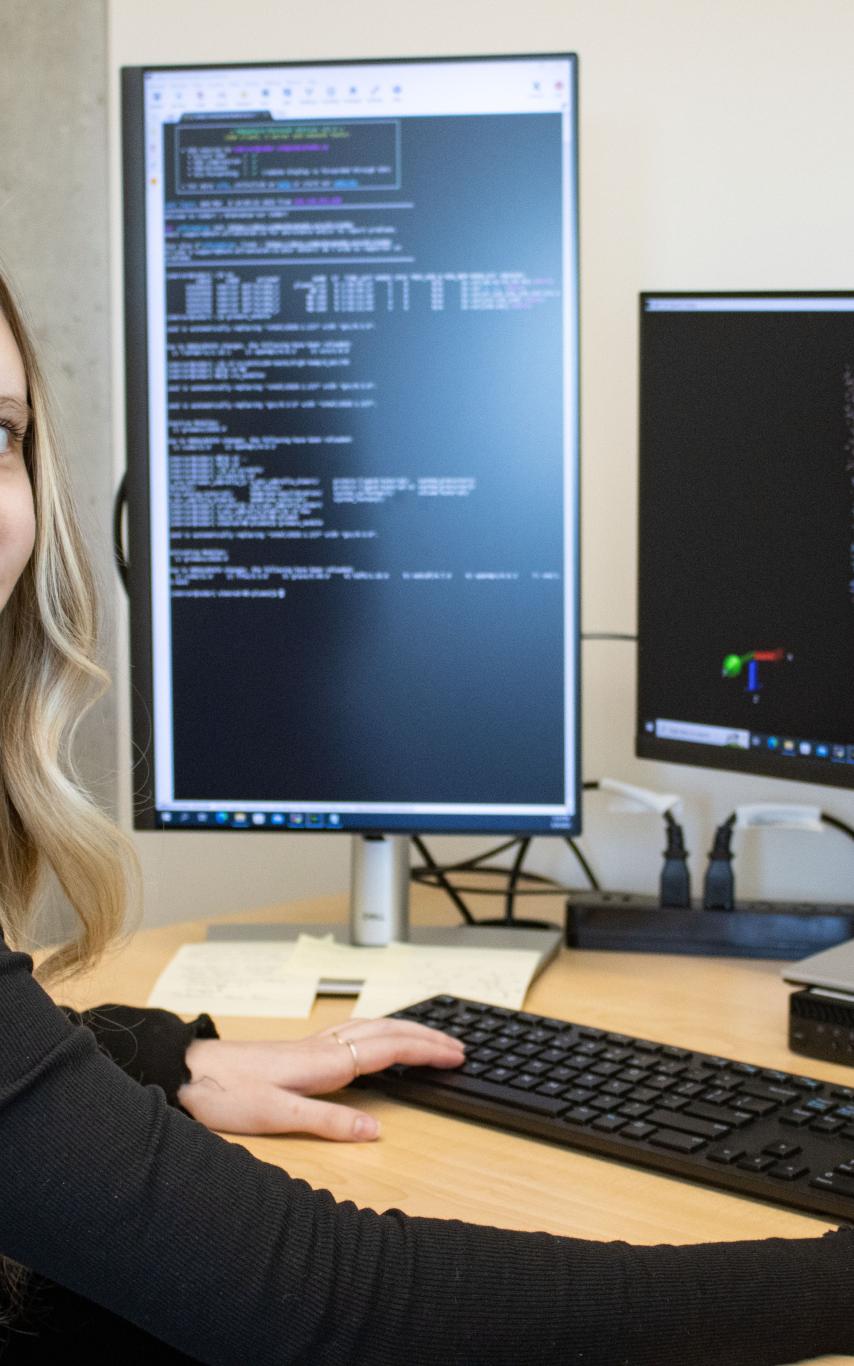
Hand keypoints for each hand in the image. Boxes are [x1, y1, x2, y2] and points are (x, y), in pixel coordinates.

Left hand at [176, 1016, 464, 1140]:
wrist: (183, 1072)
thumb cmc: (224, 1093)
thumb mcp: (276, 1117)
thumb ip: (328, 1122)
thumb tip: (376, 1130)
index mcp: (324, 1062)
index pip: (389, 1049)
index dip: (426, 1051)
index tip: (457, 1054)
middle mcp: (321, 1048)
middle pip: (385, 1032)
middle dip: (425, 1035)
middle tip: (458, 1045)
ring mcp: (310, 1046)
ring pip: (369, 1027)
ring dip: (405, 1030)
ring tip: (429, 1037)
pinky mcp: (298, 1051)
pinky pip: (352, 1032)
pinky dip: (379, 1032)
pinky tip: (375, 1040)